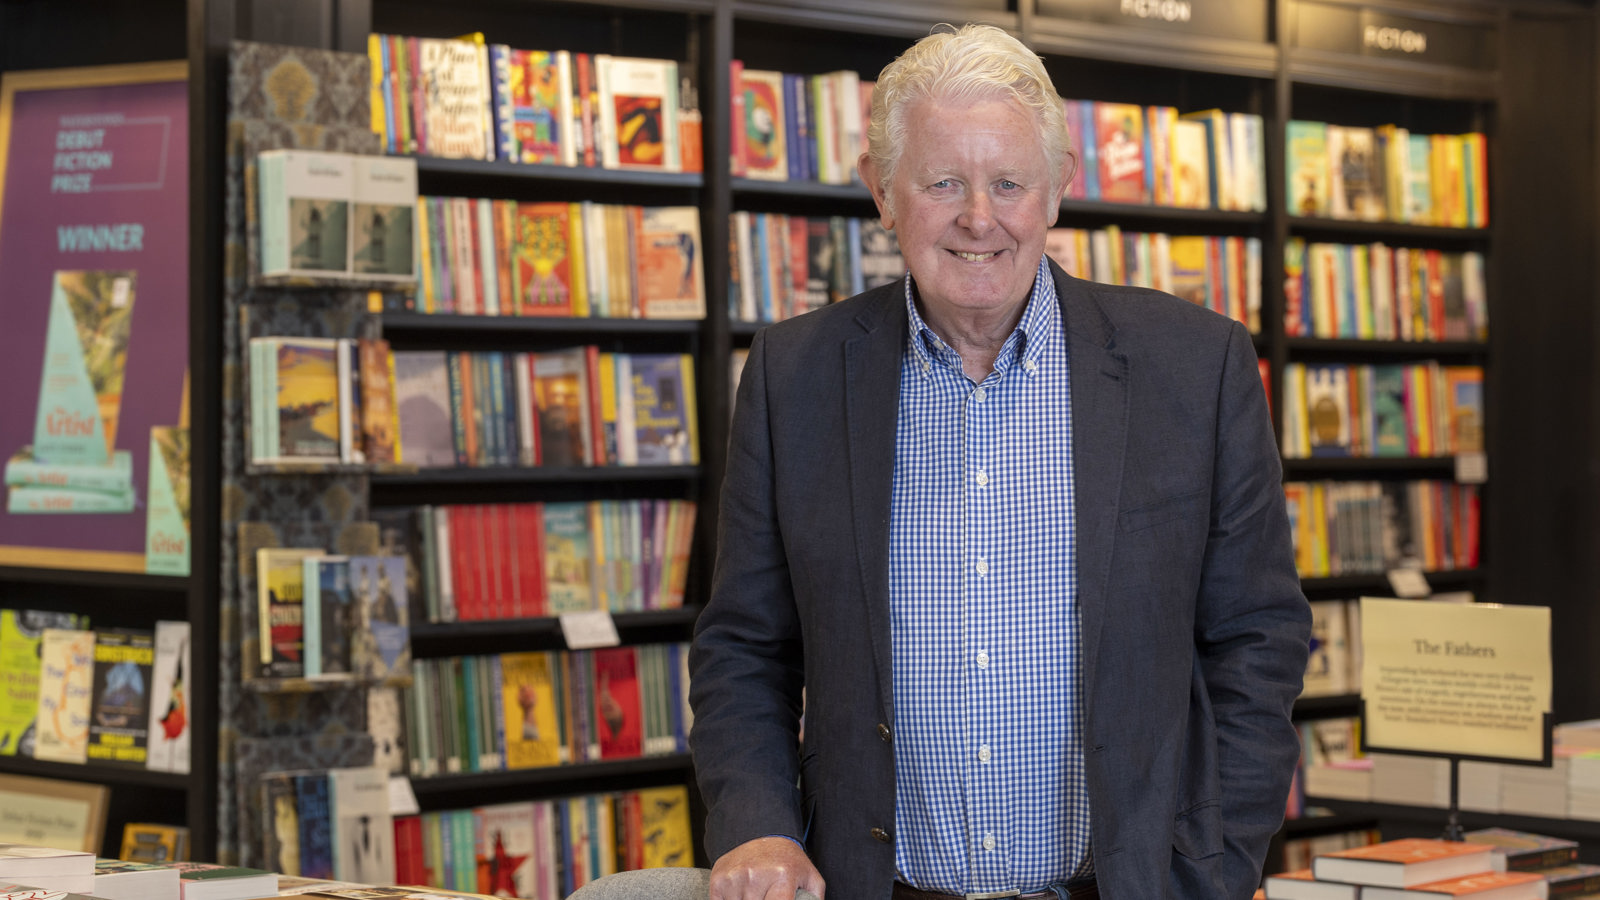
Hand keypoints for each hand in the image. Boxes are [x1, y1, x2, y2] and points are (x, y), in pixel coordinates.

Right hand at [709, 836, 825, 899]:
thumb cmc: (788, 862)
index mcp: (782, 877)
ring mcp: (734, 878)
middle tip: (767, 894)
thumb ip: (814, 899)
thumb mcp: (810, 878)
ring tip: (755, 892)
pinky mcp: (718, 880)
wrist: (761, 833)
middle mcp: (756, 876)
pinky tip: (739, 893)